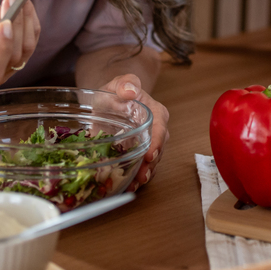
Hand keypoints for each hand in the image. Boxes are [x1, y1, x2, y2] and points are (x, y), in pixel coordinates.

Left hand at [101, 73, 169, 190]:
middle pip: (158, 150)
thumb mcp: (119, 83)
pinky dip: (135, 178)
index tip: (149, 156)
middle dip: (151, 165)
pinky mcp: (139, 154)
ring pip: (151, 162)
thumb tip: (131, 90)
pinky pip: (141, 167)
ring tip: (133, 186)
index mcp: (156, 113)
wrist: (109, 101)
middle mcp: (157, 131)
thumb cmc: (117, 91)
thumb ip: (126, 83)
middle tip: (141, 177)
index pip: (160, 129)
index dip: (156, 143)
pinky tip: (127, 187)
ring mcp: (149, 144)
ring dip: (144, 175)